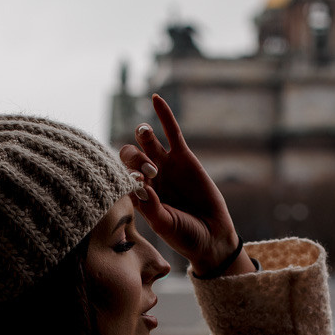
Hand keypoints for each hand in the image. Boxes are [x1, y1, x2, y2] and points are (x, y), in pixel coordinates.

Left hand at [119, 96, 254, 277]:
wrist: (211, 235)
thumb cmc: (185, 234)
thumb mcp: (165, 225)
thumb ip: (152, 208)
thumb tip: (142, 187)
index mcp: (137, 194)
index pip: (122, 176)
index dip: (126, 176)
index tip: (140, 185)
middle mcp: (148, 178)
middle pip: (130, 156)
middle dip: (136, 159)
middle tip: (151, 172)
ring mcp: (165, 166)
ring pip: (147, 142)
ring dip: (142, 135)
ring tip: (144, 133)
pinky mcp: (184, 158)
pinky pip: (172, 132)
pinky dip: (164, 115)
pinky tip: (156, 99)